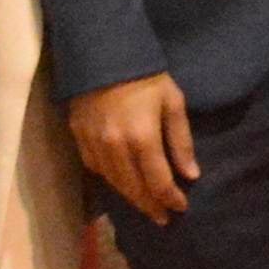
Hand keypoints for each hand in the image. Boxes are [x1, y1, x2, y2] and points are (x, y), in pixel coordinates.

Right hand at [70, 73, 197, 223]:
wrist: (102, 50)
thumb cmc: (145, 75)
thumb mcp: (172, 102)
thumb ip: (181, 141)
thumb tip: (191, 175)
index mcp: (142, 138)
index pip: (158, 182)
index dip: (171, 199)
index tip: (181, 208)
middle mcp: (115, 147)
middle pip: (134, 189)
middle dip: (151, 206)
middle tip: (163, 218)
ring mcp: (93, 143)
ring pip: (113, 182)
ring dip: (131, 197)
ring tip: (144, 205)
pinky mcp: (78, 136)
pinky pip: (95, 167)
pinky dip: (109, 179)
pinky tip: (119, 181)